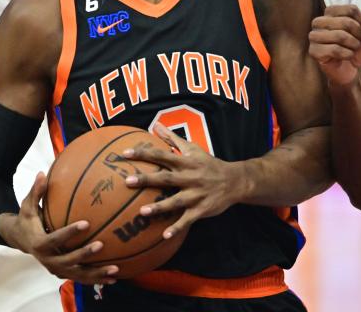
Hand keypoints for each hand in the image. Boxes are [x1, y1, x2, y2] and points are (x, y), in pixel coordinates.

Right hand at [0, 172, 118, 284]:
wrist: (20, 240)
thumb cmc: (28, 219)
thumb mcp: (27, 206)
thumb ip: (36, 191)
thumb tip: (42, 173)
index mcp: (39, 243)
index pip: (54, 239)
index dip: (69, 232)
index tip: (86, 223)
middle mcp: (47, 259)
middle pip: (67, 261)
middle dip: (84, 255)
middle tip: (101, 245)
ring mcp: (56, 269)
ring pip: (77, 275)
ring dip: (96, 274)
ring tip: (115, 271)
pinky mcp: (64, 273)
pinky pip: (82, 278)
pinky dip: (97, 279)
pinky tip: (115, 278)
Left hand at [122, 124, 246, 239]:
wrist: (235, 181)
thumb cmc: (209, 164)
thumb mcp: (193, 148)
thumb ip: (173, 139)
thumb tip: (155, 125)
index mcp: (186, 162)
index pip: (162, 155)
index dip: (144, 153)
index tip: (125, 153)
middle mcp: (190, 177)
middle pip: (166, 178)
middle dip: (147, 179)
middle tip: (128, 181)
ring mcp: (196, 194)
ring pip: (176, 201)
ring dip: (160, 207)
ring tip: (142, 212)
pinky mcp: (201, 209)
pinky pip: (187, 220)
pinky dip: (177, 228)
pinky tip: (164, 236)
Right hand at [308, 5, 360, 86]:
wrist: (349, 68)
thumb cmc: (357, 48)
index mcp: (331, 12)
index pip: (351, 10)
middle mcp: (319, 21)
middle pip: (346, 22)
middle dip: (359, 35)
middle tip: (358, 43)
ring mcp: (314, 36)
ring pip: (340, 36)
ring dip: (353, 45)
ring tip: (353, 49)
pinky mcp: (313, 50)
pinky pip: (334, 50)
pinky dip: (347, 54)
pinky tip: (347, 56)